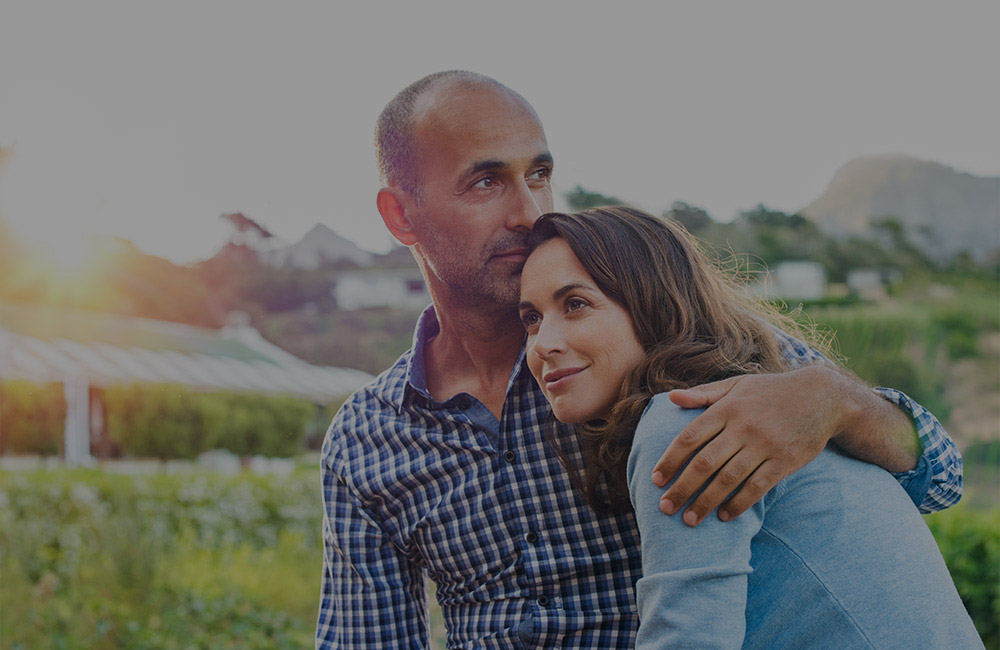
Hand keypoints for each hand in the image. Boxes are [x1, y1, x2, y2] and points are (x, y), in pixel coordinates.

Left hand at [651, 366, 848, 525]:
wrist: (822, 396)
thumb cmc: (771, 391)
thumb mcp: (737, 385)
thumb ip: (703, 394)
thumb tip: (671, 399)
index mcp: (726, 408)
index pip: (690, 437)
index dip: (670, 460)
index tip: (655, 479)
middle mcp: (743, 427)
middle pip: (704, 463)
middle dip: (682, 488)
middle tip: (665, 508)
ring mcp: (765, 445)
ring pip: (728, 479)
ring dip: (706, 502)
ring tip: (690, 520)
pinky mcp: (785, 461)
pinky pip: (757, 487)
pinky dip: (739, 504)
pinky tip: (725, 516)